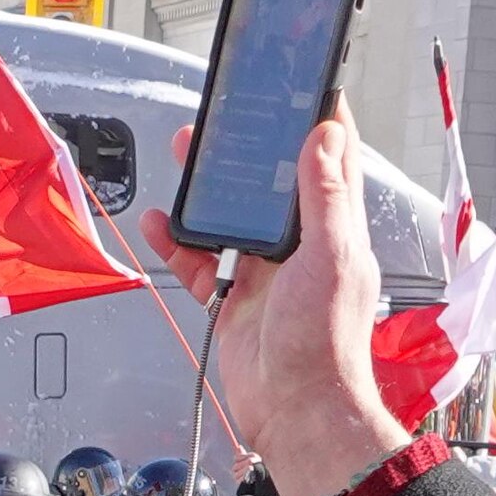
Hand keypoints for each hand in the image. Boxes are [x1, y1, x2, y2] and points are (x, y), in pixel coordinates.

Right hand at [144, 120, 399, 495]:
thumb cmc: (324, 345)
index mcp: (334, 229)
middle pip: (270, 182)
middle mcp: (300, 246)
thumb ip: (324, 196)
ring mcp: (264, 271)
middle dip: (248, 149)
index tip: (303, 85)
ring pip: (229, 216)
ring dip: (206, 190)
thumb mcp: (331, 257)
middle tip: (226, 118)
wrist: (296, 410)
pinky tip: (161, 224)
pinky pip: (198, 259)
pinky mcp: (232, 297)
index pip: (332, 158)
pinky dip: (177, 242)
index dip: (318, 120)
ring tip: (186, 157)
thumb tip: (324, 137)